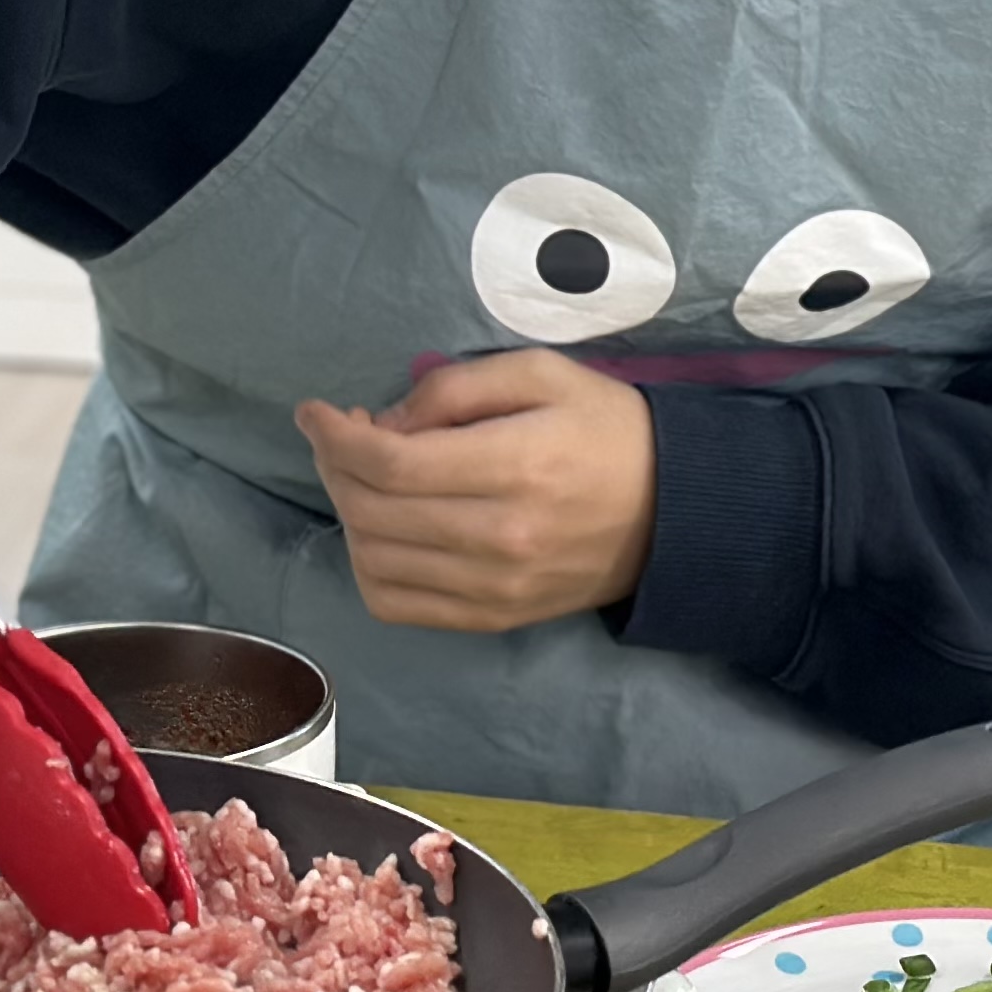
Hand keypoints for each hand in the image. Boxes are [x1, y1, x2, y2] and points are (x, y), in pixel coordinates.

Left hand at [295, 350, 655, 632]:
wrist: (677, 513)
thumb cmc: (608, 429)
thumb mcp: (543, 373)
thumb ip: (457, 386)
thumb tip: (386, 421)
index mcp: (517, 465)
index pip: (391, 462)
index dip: (335, 435)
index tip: (314, 411)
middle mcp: (502, 537)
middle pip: (373, 512)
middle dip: (335, 466)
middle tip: (340, 436)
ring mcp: (496, 587)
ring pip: (375, 561)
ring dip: (347, 513)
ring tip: (362, 478)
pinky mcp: (494, 618)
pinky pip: (398, 605)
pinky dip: (369, 567)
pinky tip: (380, 530)